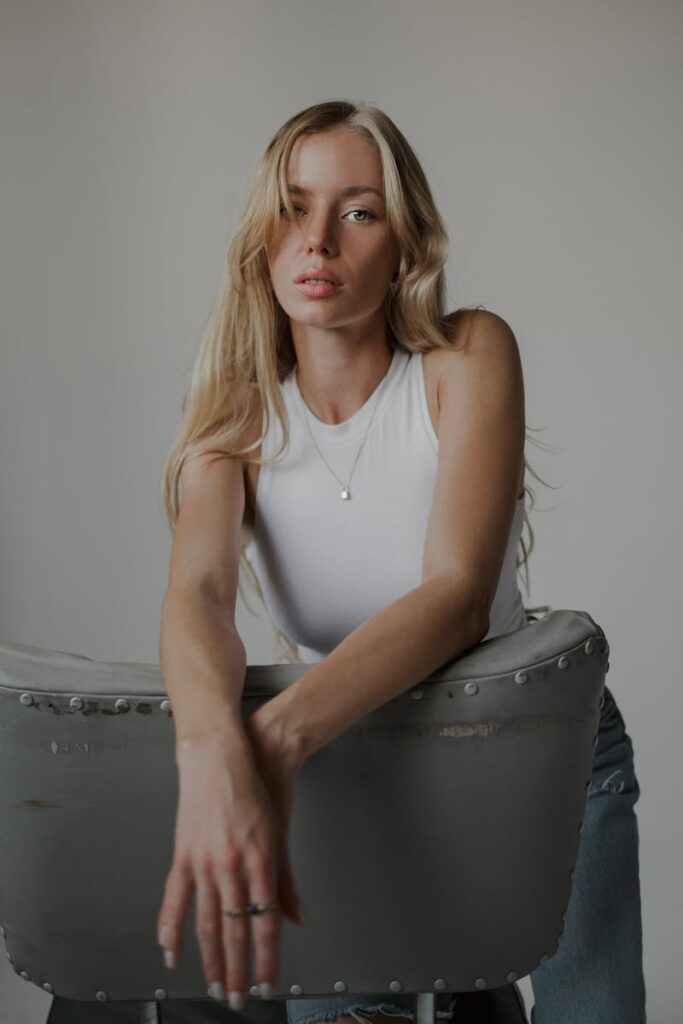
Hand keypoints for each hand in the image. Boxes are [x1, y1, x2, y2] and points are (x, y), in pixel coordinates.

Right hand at [156, 730, 302, 1008]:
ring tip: (214, 986)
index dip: (267, 958)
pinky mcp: (185, 853)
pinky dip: (171, 928)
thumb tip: (296, 919)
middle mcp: (232, 864)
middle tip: (239, 998)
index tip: (267, 983)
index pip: (266, 922)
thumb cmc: (256, 788)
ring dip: (211, 960)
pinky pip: (176, 898)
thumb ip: (285, 880)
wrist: (224, 755)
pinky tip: (171, 951)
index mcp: (261, 859)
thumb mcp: (278, 832)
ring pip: (206, 923)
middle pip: (234, 930)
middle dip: (238, 970)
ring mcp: (205, 860)